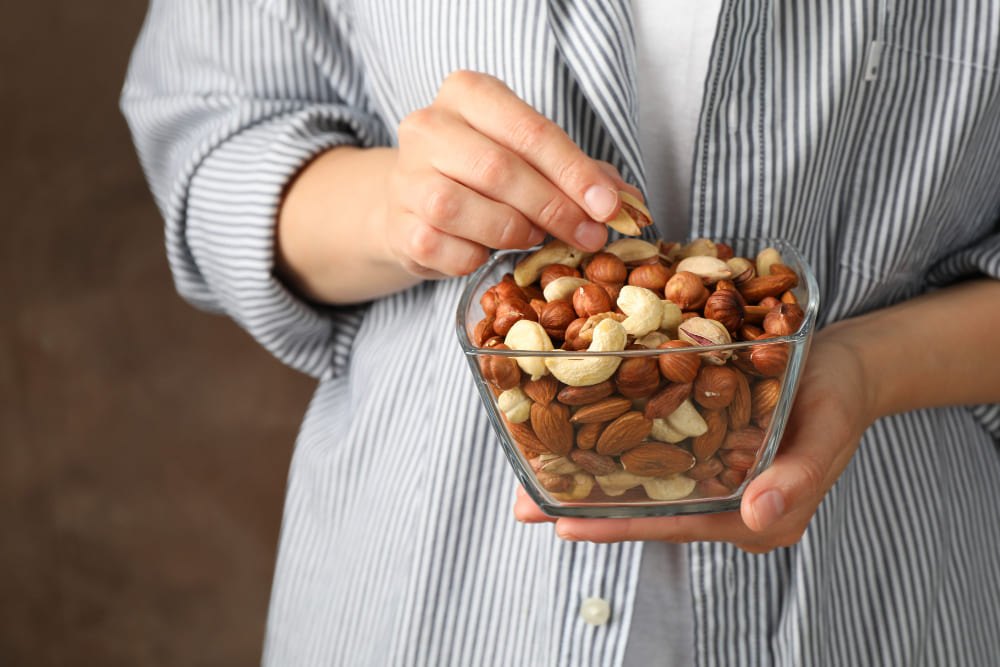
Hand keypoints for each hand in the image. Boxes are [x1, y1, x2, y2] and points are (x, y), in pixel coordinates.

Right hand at [386, 70, 638, 278]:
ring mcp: (407, 176)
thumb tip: (632, 206)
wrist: (413, 203)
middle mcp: (428, 126)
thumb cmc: (482, 177)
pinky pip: (448, 249)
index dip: (575, 173)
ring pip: (465, 208)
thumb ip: (582, 176)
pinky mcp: (398, 225)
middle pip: (500, 169)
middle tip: (589, 236)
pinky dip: (479, 257)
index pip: (531, 131)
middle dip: (555, 208)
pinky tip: (487, 251)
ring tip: (532, 237)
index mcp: (467, 93)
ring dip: (513, 230)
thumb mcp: (532, 159)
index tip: (610, 207)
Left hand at [513, 327, 877, 552]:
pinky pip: (655, 455)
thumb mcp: (828, 427)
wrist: (847, 362)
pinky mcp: (707, 448)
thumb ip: (799, 476)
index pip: (676, 523)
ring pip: (644, 485)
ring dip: (590, 480)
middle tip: (524, 506)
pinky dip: (615, 448)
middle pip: (649, 510)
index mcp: (757, 514)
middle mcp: (729, 504)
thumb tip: (759, 516)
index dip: (619, 524)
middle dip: (586, 509)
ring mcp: (715, 477)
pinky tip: (576, 434)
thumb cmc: (841, 392)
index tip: (565, 522)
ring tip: (530, 477)